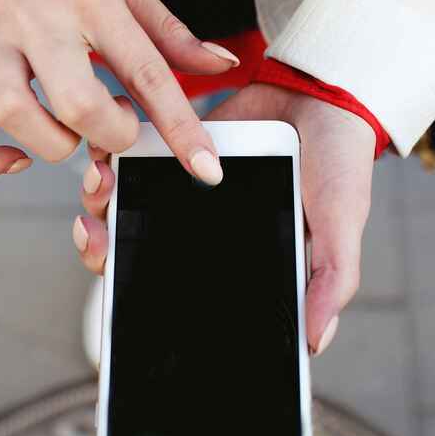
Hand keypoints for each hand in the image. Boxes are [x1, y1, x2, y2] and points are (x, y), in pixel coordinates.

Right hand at [0, 0, 236, 181]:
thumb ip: (172, 32)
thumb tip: (221, 65)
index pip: (145, 70)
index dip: (180, 127)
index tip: (205, 167)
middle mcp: (37, 22)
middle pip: (75, 103)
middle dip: (110, 134)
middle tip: (118, 125)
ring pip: (13, 115)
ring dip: (52, 144)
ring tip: (70, 131)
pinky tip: (16, 156)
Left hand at [72, 83, 375, 355]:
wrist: (328, 90)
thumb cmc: (340, 164)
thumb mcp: (340, 224)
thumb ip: (330, 279)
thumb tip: (315, 345)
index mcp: (232, 259)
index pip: (176, 291)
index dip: (139, 296)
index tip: (114, 285)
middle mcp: (200, 230)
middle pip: (136, 253)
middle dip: (104, 248)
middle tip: (94, 234)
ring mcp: (183, 189)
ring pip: (123, 207)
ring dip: (99, 201)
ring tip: (99, 184)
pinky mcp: (174, 147)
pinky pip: (131, 159)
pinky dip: (110, 159)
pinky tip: (103, 155)